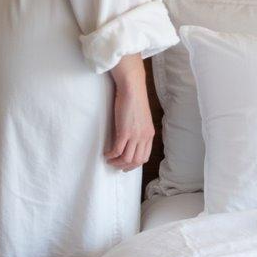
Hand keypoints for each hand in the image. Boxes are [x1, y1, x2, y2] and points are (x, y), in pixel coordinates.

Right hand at [105, 54, 154, 170]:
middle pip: (136, 161)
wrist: (132, 89)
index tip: (126, 165)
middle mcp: (144, 137)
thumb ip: (139, 130)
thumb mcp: (142, 119)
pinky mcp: (124, 132)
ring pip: (126, 158)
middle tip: (116, 166)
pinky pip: (117, 150)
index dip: (135, 164)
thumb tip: (131, 140)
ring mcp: (135, 135)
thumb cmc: (135, 101)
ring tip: (109, 159)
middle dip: (125, 166)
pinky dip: (110, 155)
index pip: (144, 157)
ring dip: (116, 162)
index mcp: (150, 134)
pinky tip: (106, 153)